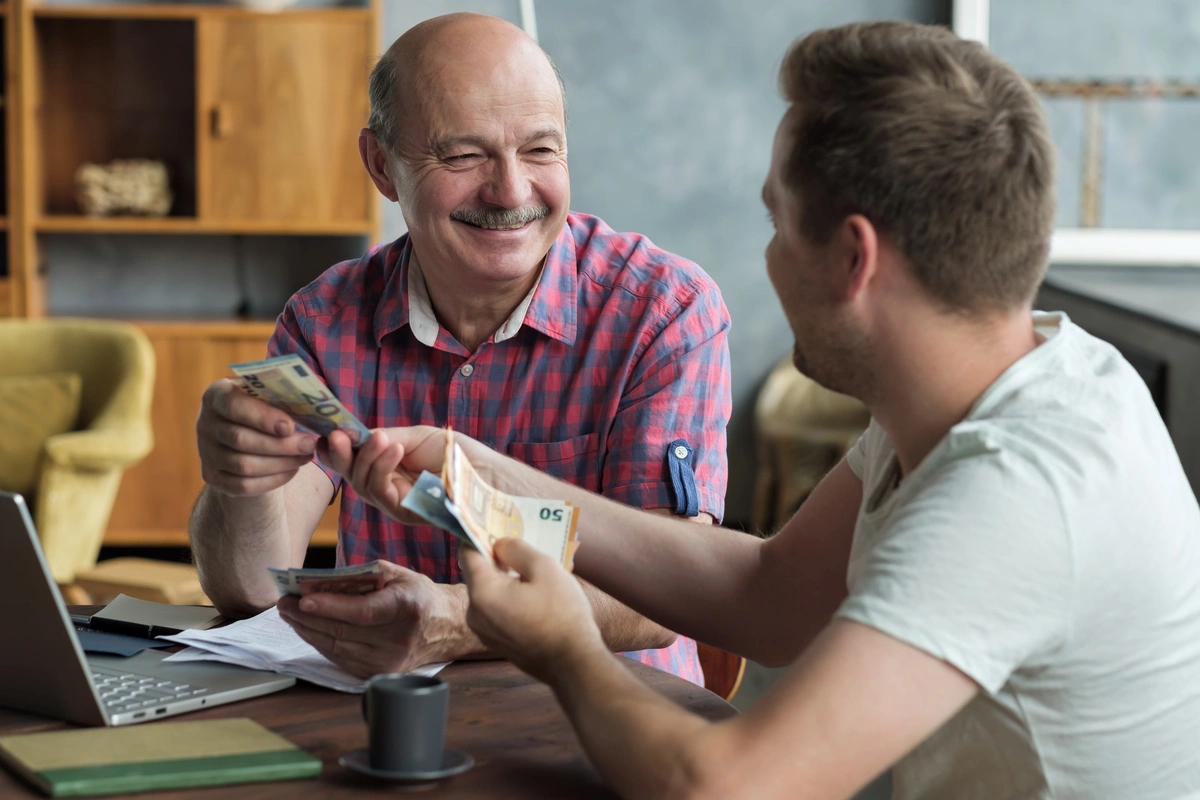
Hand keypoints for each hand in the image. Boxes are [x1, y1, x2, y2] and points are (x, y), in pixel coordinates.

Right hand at [196, 378, 316, 495]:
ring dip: (280, 463)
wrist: (247, 431)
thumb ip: (284, 396)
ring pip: (243, 466)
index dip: (262, 417)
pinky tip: (293, 469)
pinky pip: (242, 485)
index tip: (289, 426)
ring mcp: (206, 452)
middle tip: (309, 444)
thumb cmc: (265, 406)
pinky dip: (272, 480)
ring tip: (306, 456)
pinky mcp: (212, 476)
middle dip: (280, 445)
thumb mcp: (270, 394)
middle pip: (240, 440)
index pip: (233, 406)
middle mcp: (205, 423)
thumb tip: (317, 405)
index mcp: (217, 395)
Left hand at [276, 560, 466, 677]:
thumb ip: (360, 576)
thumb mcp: (397, 574)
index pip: (363, 612)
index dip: (330, 606)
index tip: (302, 599)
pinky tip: (309, 629)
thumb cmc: (417, 596)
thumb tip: (318, 582)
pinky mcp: (379, 673)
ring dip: (308, 631)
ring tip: (290, 614)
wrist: (444, 628)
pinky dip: (321, 643)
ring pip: (337, 647)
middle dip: (307, 617)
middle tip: (284, 603)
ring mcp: (389, 662)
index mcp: (408, 607)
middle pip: (343, 631)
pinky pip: (341, 658)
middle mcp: (399, 639)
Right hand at [317, 426, 447, 523]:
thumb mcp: (415, 437)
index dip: (335, 450)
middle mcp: (386, 487)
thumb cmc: (455, 453)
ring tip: (382, 439)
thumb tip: (353, 433)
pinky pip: (382, 492)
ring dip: (367, 457)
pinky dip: (383, 468)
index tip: (325, 434)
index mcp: (386, 467)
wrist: (485, 472)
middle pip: (351, 474)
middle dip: (341, 454)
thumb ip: (384, 437)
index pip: (352, 461)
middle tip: (337, 435)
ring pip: (363, 483)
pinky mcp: (405, 513)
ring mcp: (394, 502)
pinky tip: (394, 450)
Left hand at [461, 538, 605, 683]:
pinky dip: (512, 598)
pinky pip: (499, 610)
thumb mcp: (545, 568)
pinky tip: (538, 595)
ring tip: (539, 571)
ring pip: (491, 593)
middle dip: (499, 558)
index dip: (478, 534)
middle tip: (524, 545)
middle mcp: (475, 613)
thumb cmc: (562, 614)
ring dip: (509, 579)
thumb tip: (500, 544)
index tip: (493, 523)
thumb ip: (516, 549)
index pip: (467, 553)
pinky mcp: (498, 643)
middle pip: (480, 574)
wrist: (574, 664)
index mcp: (482, 593)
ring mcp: (485, 632)